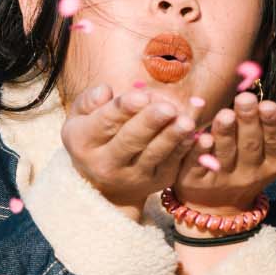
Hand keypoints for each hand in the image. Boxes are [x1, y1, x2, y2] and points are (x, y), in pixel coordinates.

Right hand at [63, 85, 196, 213]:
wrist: (105, 184)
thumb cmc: (95, 137)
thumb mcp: (81, 117)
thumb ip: (89, 101)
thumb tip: (105, 90)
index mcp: (83, 142)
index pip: (104, 123)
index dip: (123, 109)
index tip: (142, 96)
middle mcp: (105, 163)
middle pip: (130, 140)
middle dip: (150, 123)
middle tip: (168, 108)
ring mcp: (132, 175)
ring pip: (154, 154)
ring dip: (172, 137)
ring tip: (187, 121)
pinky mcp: (156, 182)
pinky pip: (172, 164)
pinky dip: (184, 149)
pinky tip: (194, 134)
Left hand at [173, 92, 275, 215]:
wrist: (218, 207)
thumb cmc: (248, 165)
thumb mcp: (271, 152)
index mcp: (271, 165)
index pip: (275, 143)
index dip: (273, 125)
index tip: (268, 104)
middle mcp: (248, 174)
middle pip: (250, 146)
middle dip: (248, 121)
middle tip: (245, 98)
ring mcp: (222, 179)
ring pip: (225, 154)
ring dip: (226, 133)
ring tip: (225, 113)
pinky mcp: (196, 182)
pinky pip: (197, 165)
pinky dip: (199, 152)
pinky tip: (200, 136)